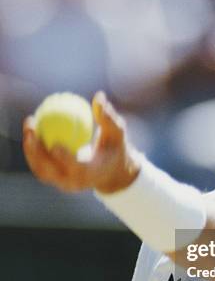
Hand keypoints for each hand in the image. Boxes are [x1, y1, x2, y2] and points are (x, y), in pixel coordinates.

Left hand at [22, 92, 140, 193]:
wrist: (109, 171)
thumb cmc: (114, 148)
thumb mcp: (117, 133)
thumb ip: (108, 118)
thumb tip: (99, 97)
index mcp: (91, 175)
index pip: (76, 169)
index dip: (64, 159)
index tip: (55, 143)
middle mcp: (73, 183)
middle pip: (50, 171)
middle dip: (36, 151)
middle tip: (33, 127)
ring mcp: (61, 183)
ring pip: (40, 168)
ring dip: (30, 147)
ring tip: (30, 123)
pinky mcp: (53, 180)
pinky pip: (38, 164)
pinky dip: (33, 147)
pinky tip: (31, 128)